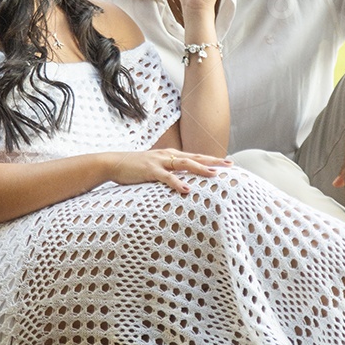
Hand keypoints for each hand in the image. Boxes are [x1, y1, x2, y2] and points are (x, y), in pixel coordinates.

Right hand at [108, 149, 231, 193]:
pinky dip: (177, 183)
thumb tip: (182, 183)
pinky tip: (187, 189)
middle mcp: (168, 155)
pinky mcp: (150, 170)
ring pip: (185, 164)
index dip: (211, 159)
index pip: (195, 156)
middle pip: (195, 157)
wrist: (113, 163)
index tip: (227, 162)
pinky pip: (167, 177)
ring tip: (214, 174)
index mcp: (170, 155)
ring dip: (200, 168)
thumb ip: (168, 173)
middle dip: (213, 160)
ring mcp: (159, 162)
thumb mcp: (155, 169)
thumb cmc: (134, 169)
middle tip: (230, 164)